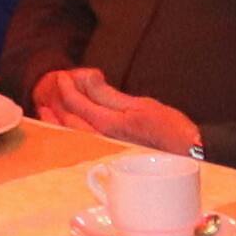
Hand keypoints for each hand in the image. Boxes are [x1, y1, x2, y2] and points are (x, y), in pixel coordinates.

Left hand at [28, 67, 199, 151]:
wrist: (189, 156)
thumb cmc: (170, 130)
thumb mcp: (140, 105)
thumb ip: (108, 94)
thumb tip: (88, 78)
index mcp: (109, 125)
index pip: (77, 104)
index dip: (66, 89)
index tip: (61, 77)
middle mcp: (102, 141)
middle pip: (68, 122)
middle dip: (54, 107)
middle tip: (46, 94)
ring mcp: (105, 151)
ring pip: (73, 135)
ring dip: (57, 121)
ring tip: (47, 109)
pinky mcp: (111, 157)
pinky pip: (84, 143)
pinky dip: (71, 132)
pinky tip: (68, 126)